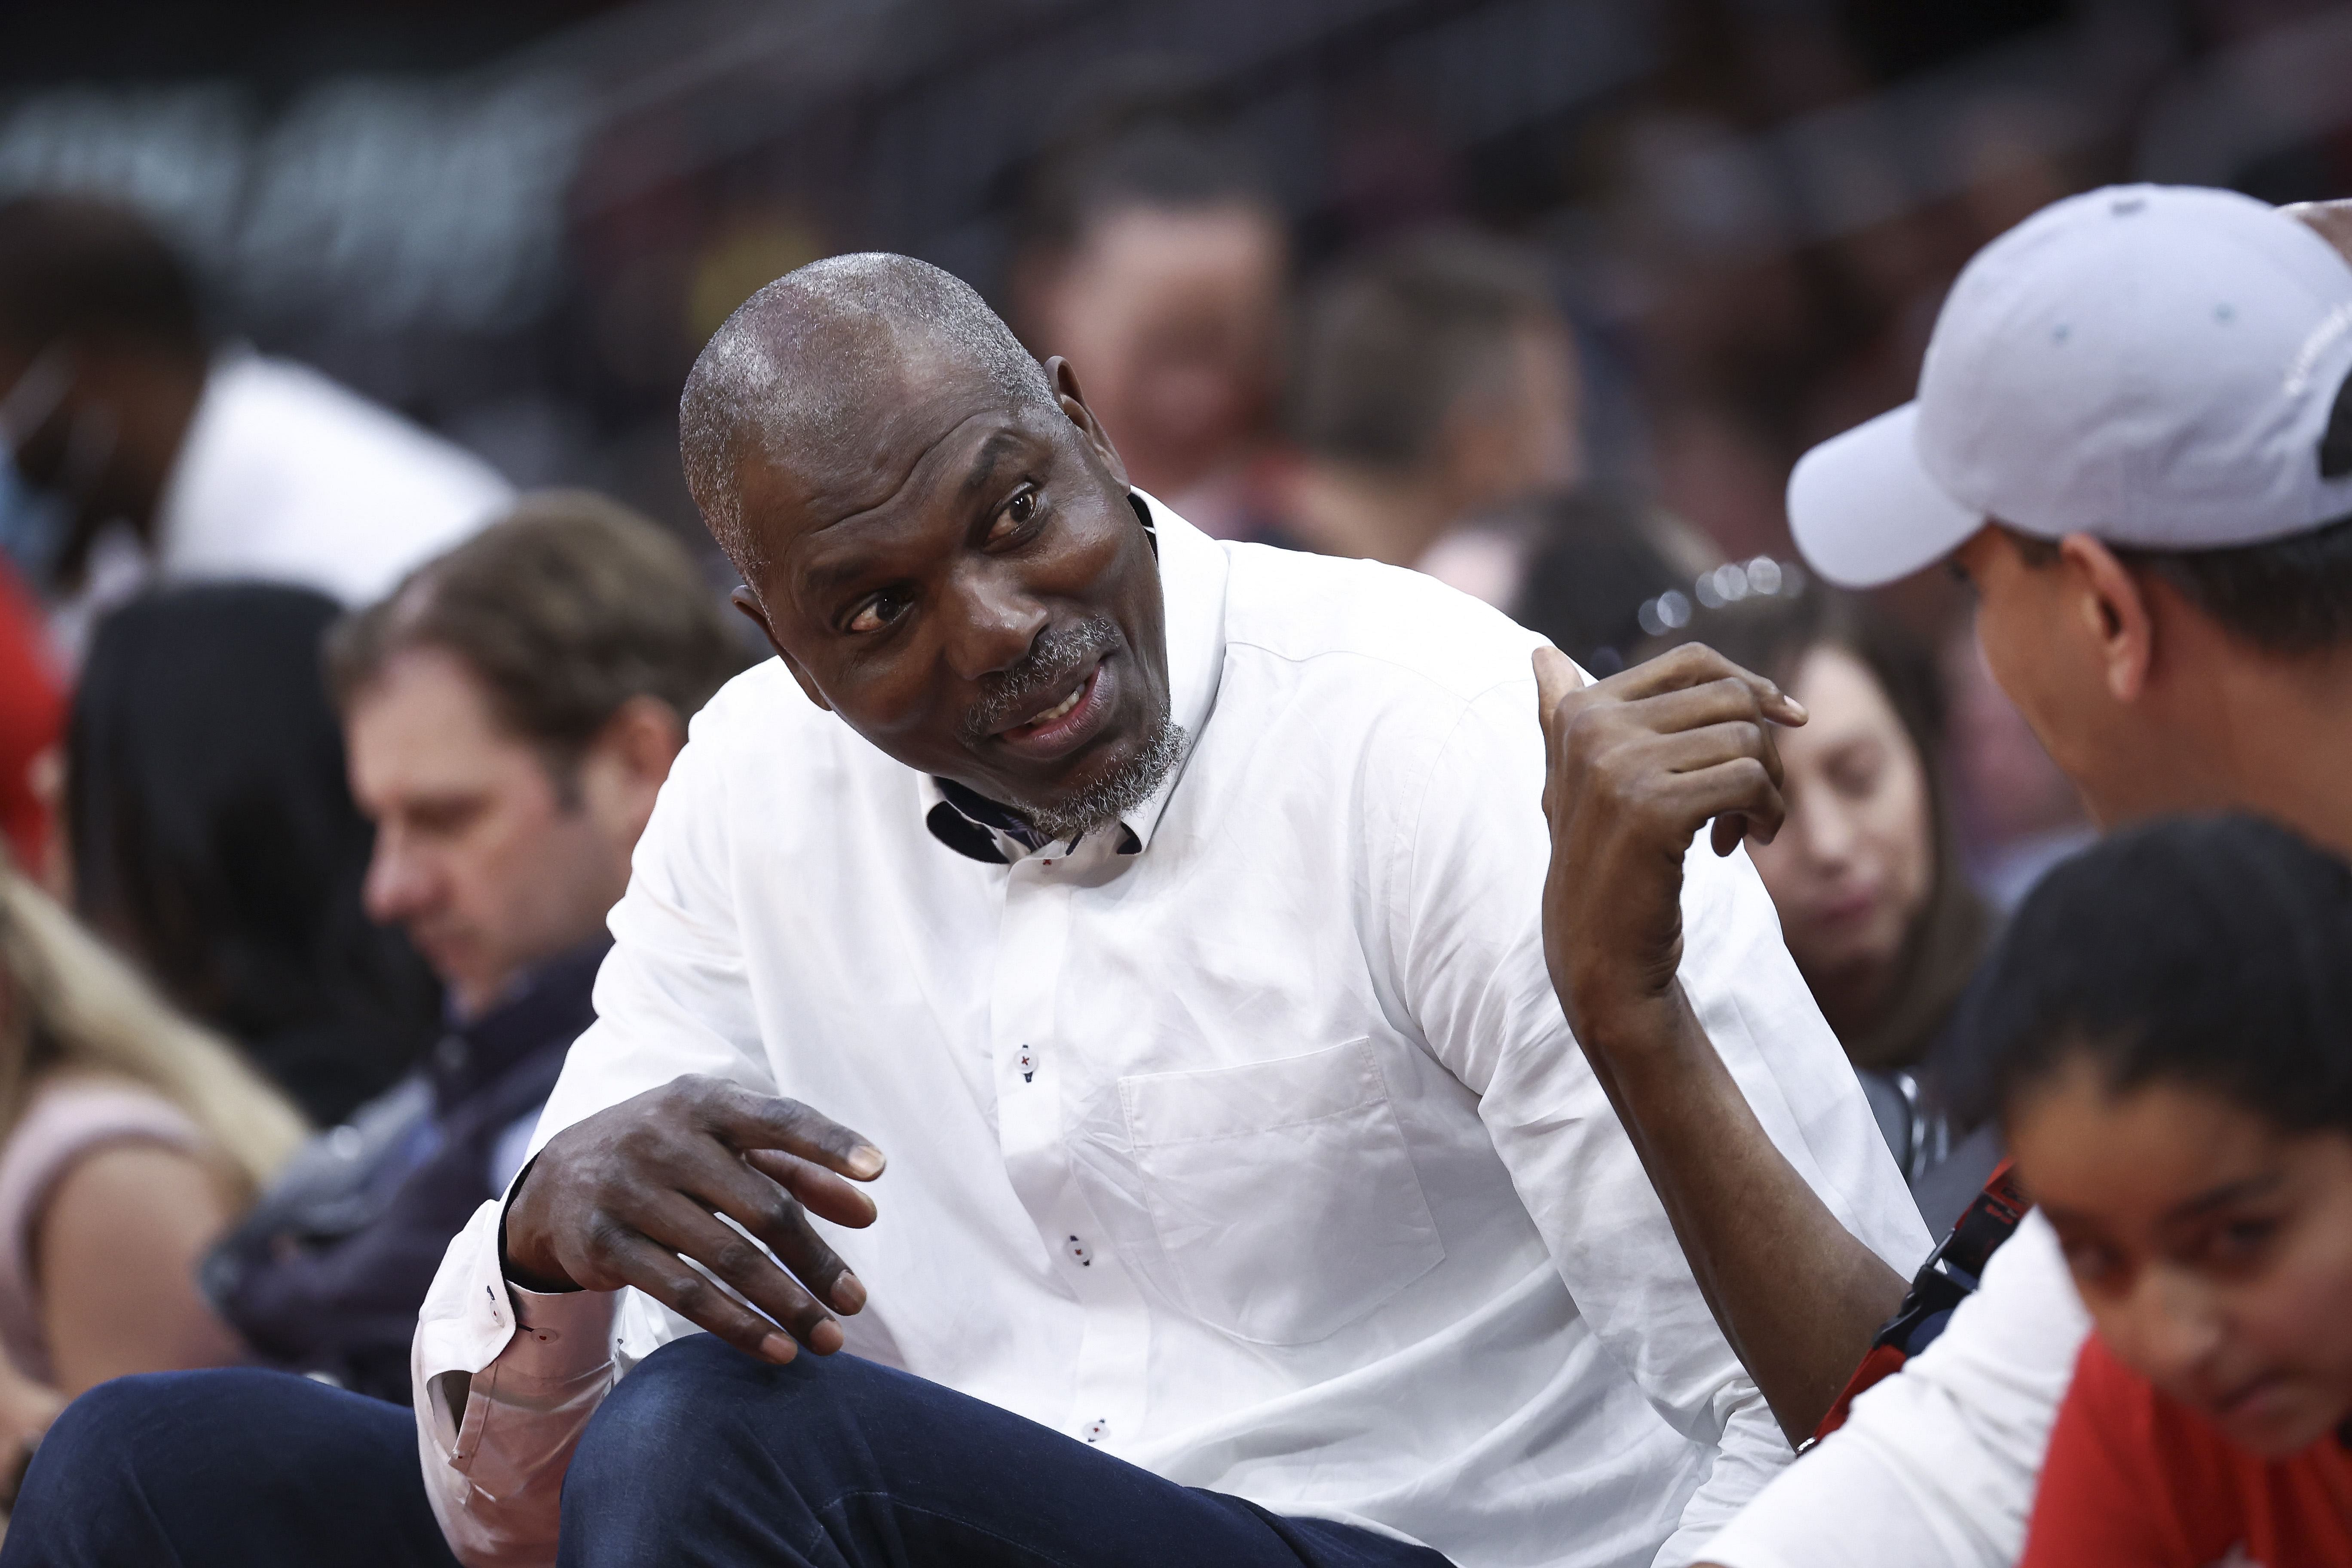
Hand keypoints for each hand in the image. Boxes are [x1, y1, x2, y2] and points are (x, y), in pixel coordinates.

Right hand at [501, 1074, 884, 1364]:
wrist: (556, 1180)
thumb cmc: (669, 1156)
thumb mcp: (725, 1147)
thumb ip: (799, 1171)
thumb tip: (867, 1212)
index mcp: (704, 1102)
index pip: (779, 1119)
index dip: (828, 1143)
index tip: (879, 1171)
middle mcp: (665, 1139)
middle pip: (761, 1207)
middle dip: (816, 1260)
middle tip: (856, 1302)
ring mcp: (630, 1191)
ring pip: (727, 1257)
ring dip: (786, 1303)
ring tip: (828, 1338)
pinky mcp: (605, 1243)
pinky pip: (684, 1292)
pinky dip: (737, 1325)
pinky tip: (776, 1349)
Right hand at [1534, 642, 1805, 1044]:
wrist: (1598, 950)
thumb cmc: (1601, 862)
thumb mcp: (1575, 781)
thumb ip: (1561, 713)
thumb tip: (1541, 651)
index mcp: (1581, 710)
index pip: (1693, 662)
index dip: (1751, 684)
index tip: (1787, 719)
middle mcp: (1592, 727)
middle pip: (1730, 697)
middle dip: (1763, 745)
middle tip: (1753, 797)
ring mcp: (1619, 765)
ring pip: (1746, 738)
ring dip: (1768, 786)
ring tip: (1745, 827)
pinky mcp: (1652, 808)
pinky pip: (1748, 781)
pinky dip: (1766, 813)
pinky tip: (1740, 845)